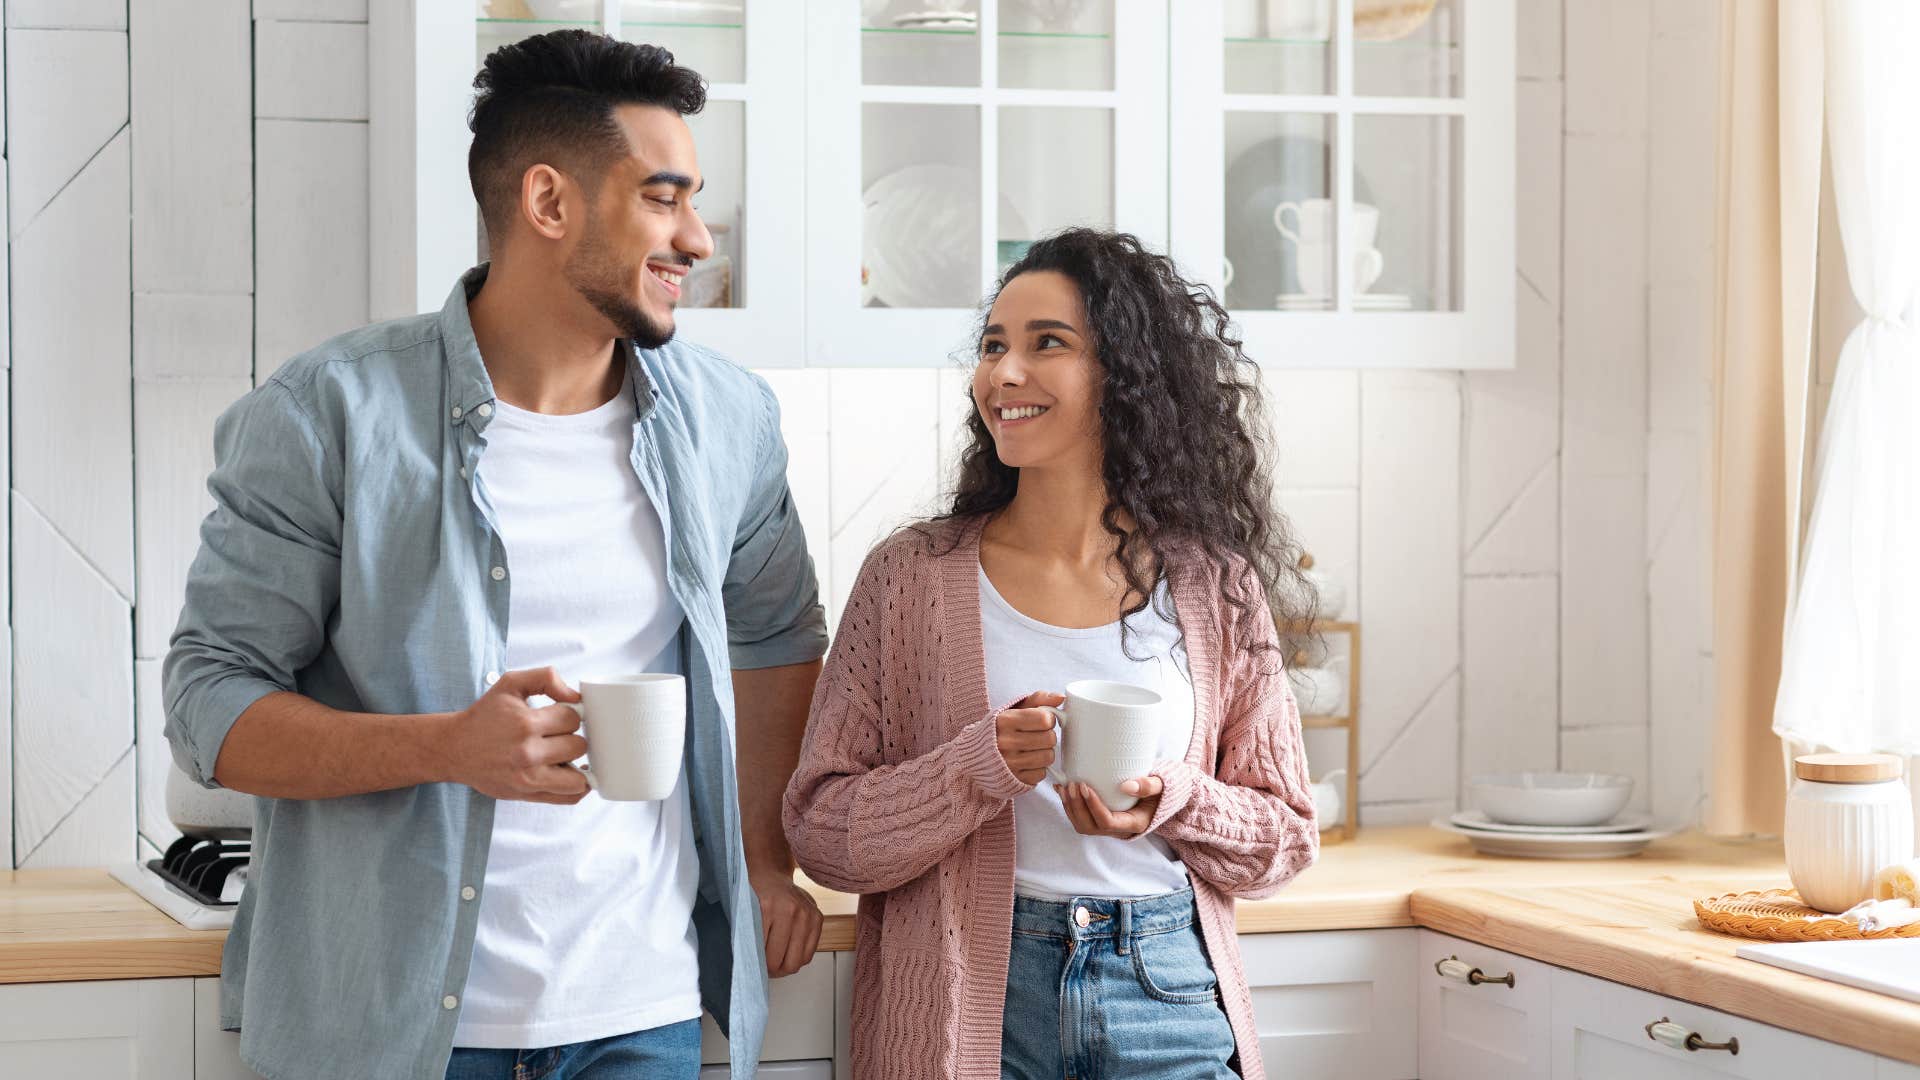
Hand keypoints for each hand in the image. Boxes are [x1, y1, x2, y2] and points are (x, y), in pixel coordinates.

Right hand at [446, 667, 590, 803]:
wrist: (455, 748)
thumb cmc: (485, 716)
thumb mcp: (511, 683)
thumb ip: (546, 677)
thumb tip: (576, 696)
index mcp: (525, 724)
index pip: (572, 719)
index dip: (569, 714)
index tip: (556, 716)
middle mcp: (527, 753)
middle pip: (578, 746)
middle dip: (571, 737)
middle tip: (556, 735)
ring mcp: (528, 779)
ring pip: (579, 778)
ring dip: (575, 764)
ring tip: (563, 754)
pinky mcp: (527, 794)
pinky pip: (569, 797)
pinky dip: (577, 786)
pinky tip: (570, 772)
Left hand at [750, 865, 822, 977]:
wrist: (770, 875)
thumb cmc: (754, 895)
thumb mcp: (743, 914)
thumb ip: (746, 939)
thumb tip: (750, 967)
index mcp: (768, 908)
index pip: (764, 955)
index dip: (757, 966)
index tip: (753, 966)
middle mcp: (791, 910)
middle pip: (782, 962)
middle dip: (772, 970)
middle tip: (764, 967)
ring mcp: (807, 914)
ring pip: (797, 961)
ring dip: (784, 967)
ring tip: (775, 962)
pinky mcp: (817, 917)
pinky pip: (808, 954)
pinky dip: (797, 958)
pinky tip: (787, 952)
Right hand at [996, 692, 1064, 785]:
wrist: (975, 755)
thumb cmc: (999, 729)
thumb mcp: (1014, 709)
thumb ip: (1038, 699)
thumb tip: (1060, 697)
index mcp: (1005, 721)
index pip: (1045, 719)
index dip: (1048, 719)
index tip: (1041, 721)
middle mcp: (1006, 742)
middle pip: (1050, 738)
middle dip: (1048, 735)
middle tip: (1038, 735)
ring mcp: (1009, 763)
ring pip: (1048, 757)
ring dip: (1045, 752)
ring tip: (1034, 748)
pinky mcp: (1014, 779)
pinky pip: (1041, 774)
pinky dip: (1038, 768)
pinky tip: (1028, 761)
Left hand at [1057, 776, 1163, 838]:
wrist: (1161, 797)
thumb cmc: (1162, 790)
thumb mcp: (1162, 786)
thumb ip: (1148, 786)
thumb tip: (1126, 786)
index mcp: (1133, 823)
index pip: (1107, 822)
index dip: (1093, 806)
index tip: (1085, 786)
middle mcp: (1119, 830)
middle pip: (1090, 827)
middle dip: (1077, 807)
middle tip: (1072, 784)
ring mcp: (1108, 827)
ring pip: (1082, 825)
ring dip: (1070, 807)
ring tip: (1064, 786)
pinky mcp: (1100, 820)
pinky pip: (1081, 818)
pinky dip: (1069, 805)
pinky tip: (1061, 788)